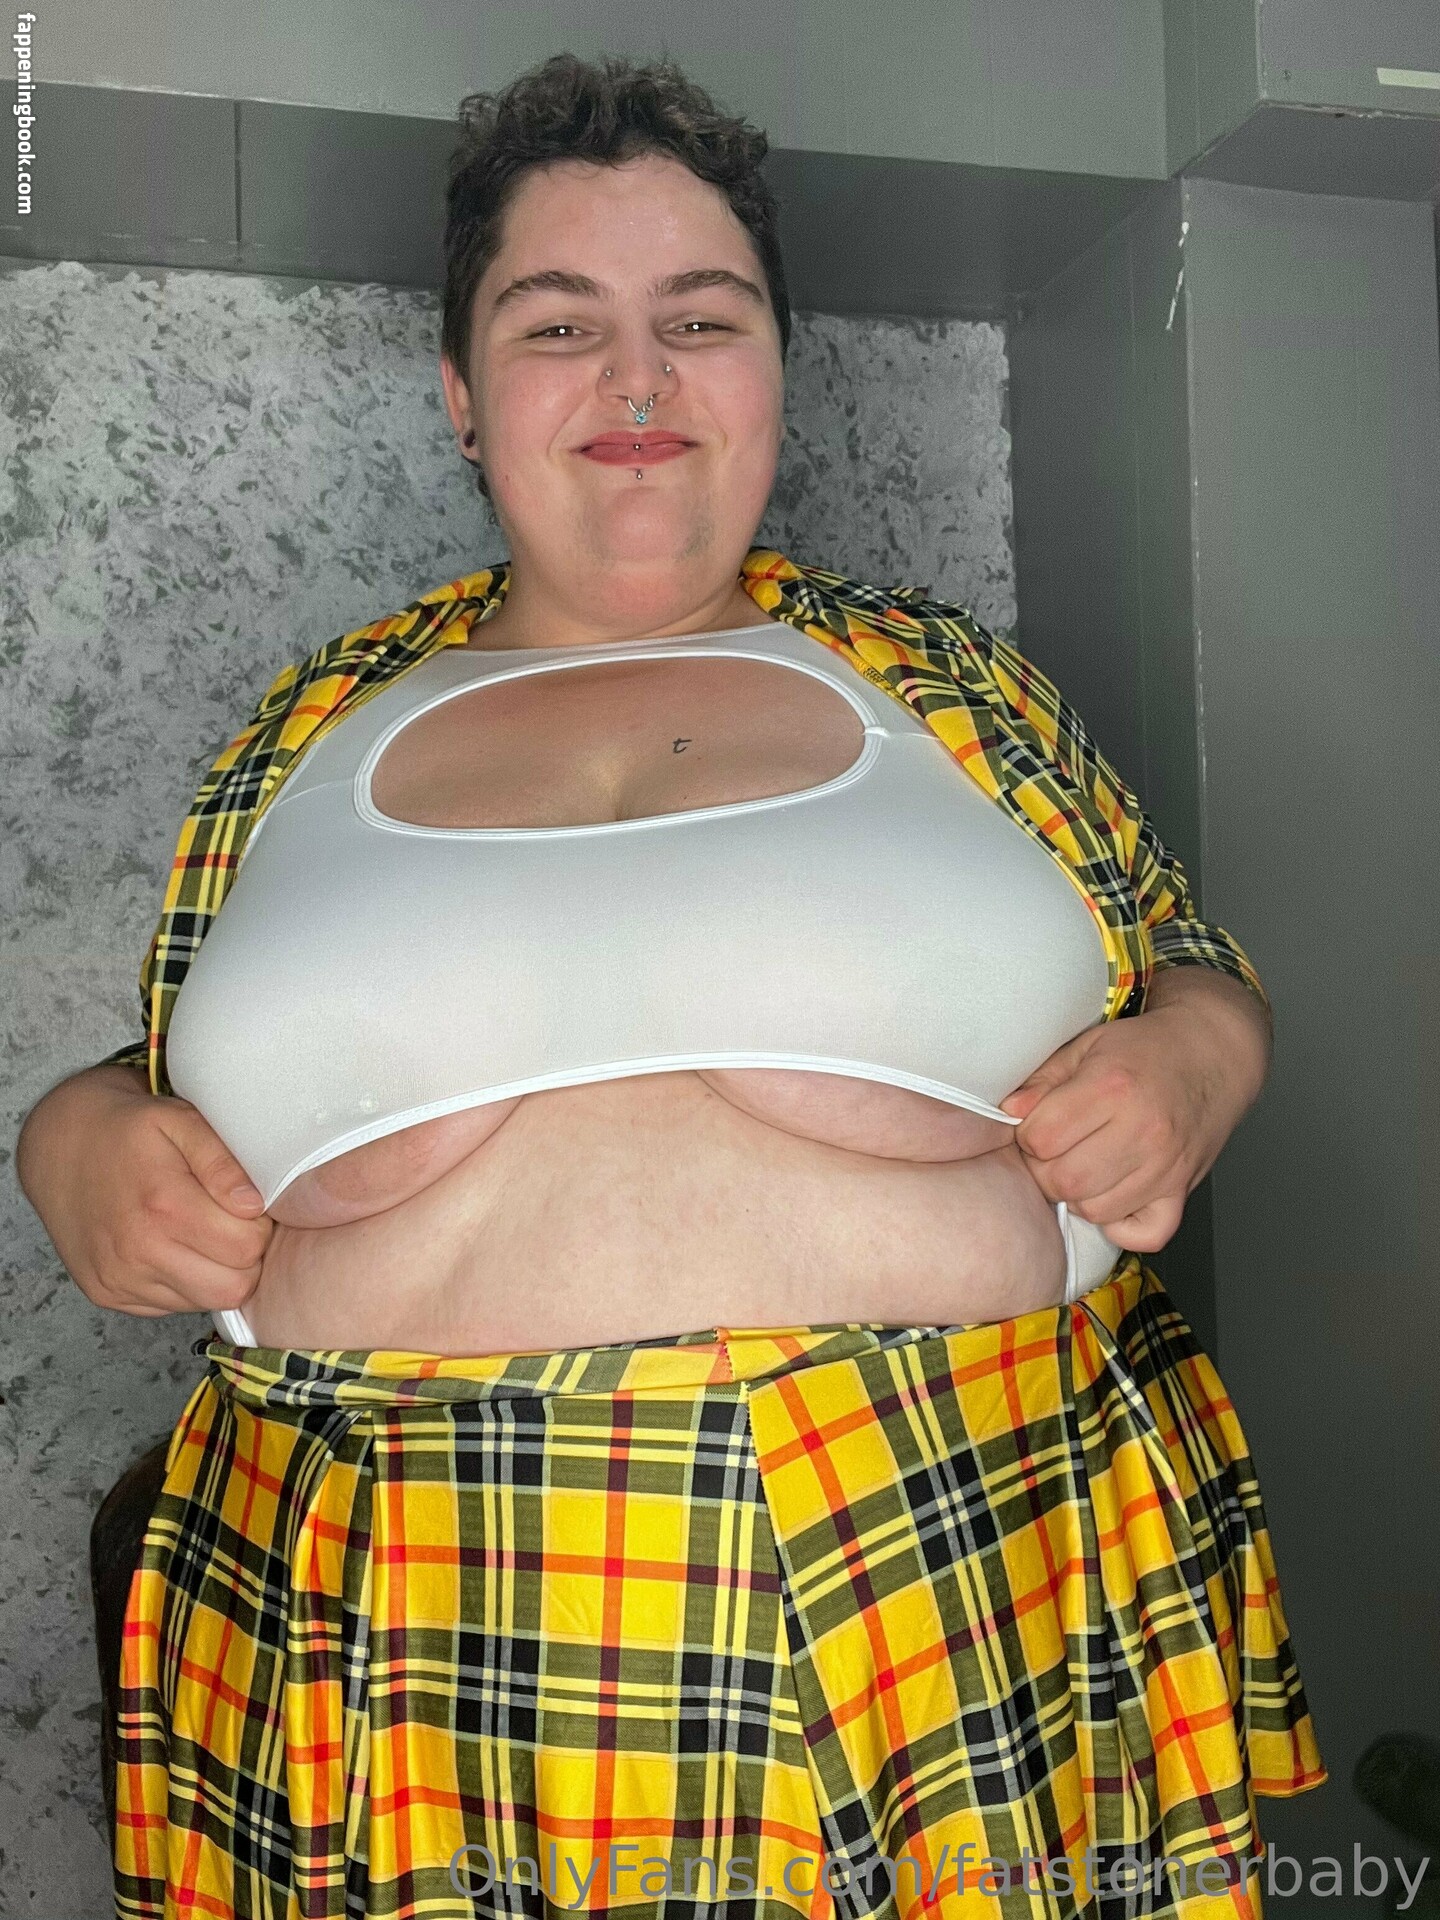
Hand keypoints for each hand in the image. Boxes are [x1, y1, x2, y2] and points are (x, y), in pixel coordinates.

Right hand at [16, 1064, 272, 1315]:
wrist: (60, 1146)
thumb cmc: (127, 1131)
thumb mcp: (180, 1121)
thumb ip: (222, 1161)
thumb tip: (254, 1204)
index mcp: (164, 1206)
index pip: (248, 1248)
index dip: (260, 1228)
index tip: (249, 1209)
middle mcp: (137, 1251)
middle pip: (232, 1288)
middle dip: (245, 1259)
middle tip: (232, 1225)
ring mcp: (119, 1279)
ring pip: (203, 1302)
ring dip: (215, 1274)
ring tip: (202, 1234)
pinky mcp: (107, 1294)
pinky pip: (170, 1307)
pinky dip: (183, 1283)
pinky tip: (173, 1247)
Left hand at [998, 971, 1270, 1251]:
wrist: (1213, 1053)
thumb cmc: (1148, 1048)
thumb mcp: (1089, 1046)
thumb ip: (1044, 1080)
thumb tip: (1010, 1111)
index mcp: (1112, 1087)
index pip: (1040, 1139)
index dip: (1028, 1135)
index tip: (1039, 1125)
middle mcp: (1142, 1130)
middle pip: (1063, 1180)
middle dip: (1045, 1169)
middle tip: (1056, 1150)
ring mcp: (1165, 1166)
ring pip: (1095, 1210)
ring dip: (1078, 1194)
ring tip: (1084, 1164)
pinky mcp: (1182, 1189)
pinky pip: (1145, 1234)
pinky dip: (1121, 1224)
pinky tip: (1113, 1194)